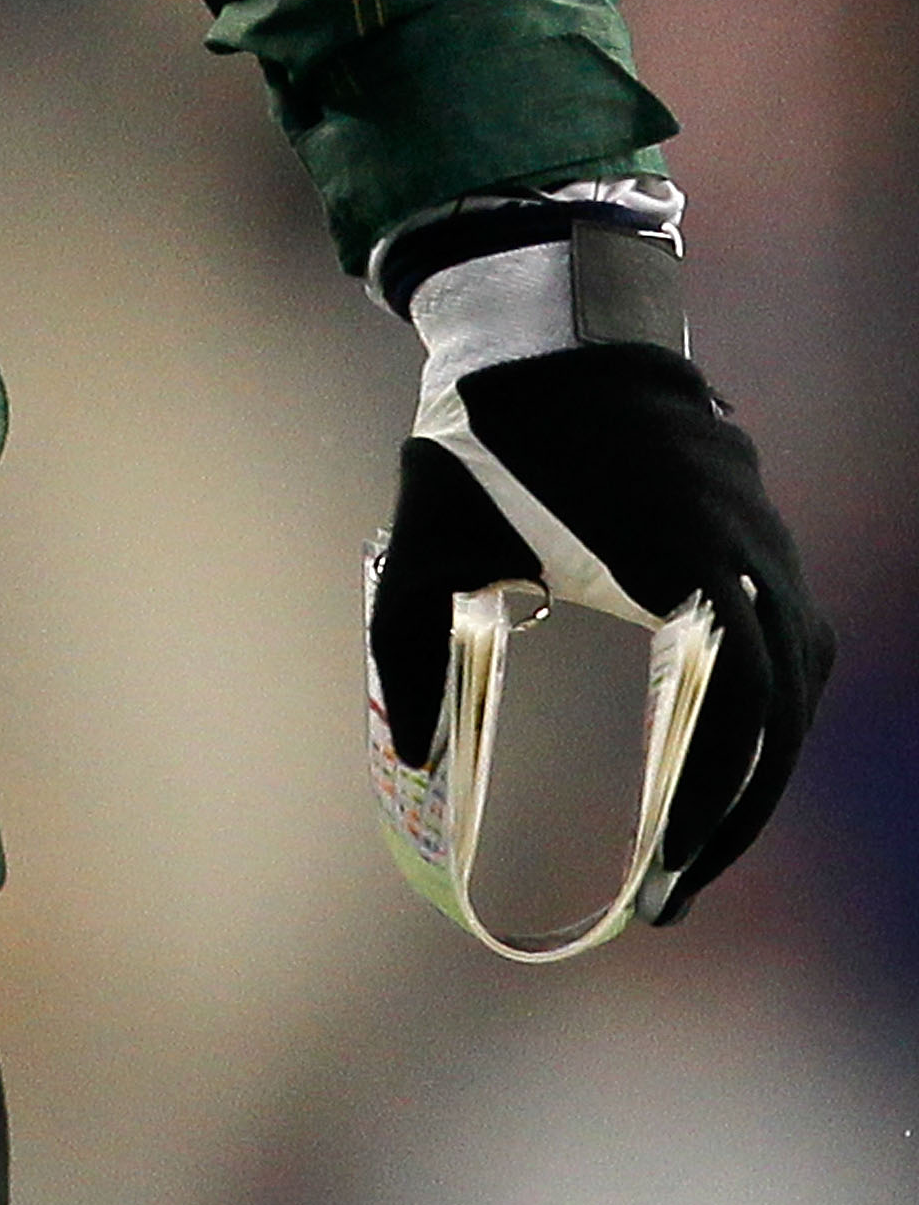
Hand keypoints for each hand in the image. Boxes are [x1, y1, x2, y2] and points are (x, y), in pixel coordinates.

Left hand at [369, 343, 832, 917]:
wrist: (545, 315)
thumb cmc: (486, 430)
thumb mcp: (429, 538)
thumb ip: (412, 643)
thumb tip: (406, 749)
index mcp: (684, 565)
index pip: (737, 719)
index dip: (712, 812)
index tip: (668, 880)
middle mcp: (745, 553)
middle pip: (782, 715)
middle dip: (734, 815)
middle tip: (676, 889)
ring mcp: (760, 531)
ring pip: (798, 674)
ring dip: (757, 761)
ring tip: (699, 834)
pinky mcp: (752, 516)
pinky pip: (788, 626)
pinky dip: (765, 695)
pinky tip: (717, 737)